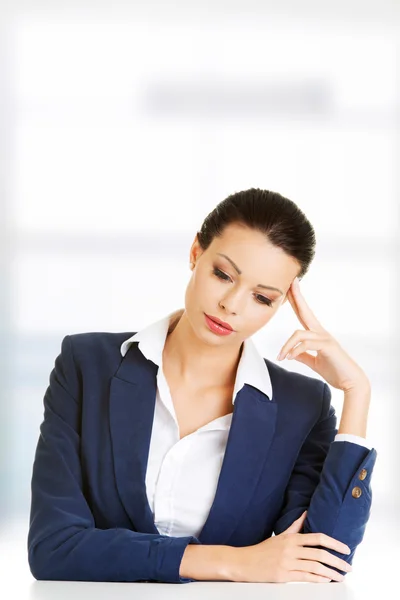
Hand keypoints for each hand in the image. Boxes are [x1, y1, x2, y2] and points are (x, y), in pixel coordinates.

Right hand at [229, 511, 351, 582]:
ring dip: (331, 572)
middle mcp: (291, 548)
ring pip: (315, 566)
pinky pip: (305, 576)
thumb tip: (306, 512)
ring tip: (340, 576)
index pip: (318, 537)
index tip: (346, 549)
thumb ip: (295, 526)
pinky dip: (318, 579)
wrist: (244, 562)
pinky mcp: (284, 575)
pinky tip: (326, 580)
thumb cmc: (263, 550)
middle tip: (348, 566)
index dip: (334, 543)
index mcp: (292, 538)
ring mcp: (287, 562)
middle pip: (320, 553)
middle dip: (337, 560)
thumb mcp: (280, 536)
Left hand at [277, 277, 369, 391]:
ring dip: (287, 346)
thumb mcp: (314, 363)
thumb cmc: (335, 371)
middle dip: (297, 296)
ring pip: (299, 334)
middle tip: (290, 282)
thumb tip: (291, 353)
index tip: (290, 287)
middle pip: (305, 311)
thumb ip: (303, 356)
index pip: (304, 314)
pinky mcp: (328, 346)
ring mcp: (325, 338)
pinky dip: (295, 350)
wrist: (351, 383)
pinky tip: (289, 358)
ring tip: (281, 357)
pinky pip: (306, 344)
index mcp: (318, 335)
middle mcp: (322, 333)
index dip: (297, 301)